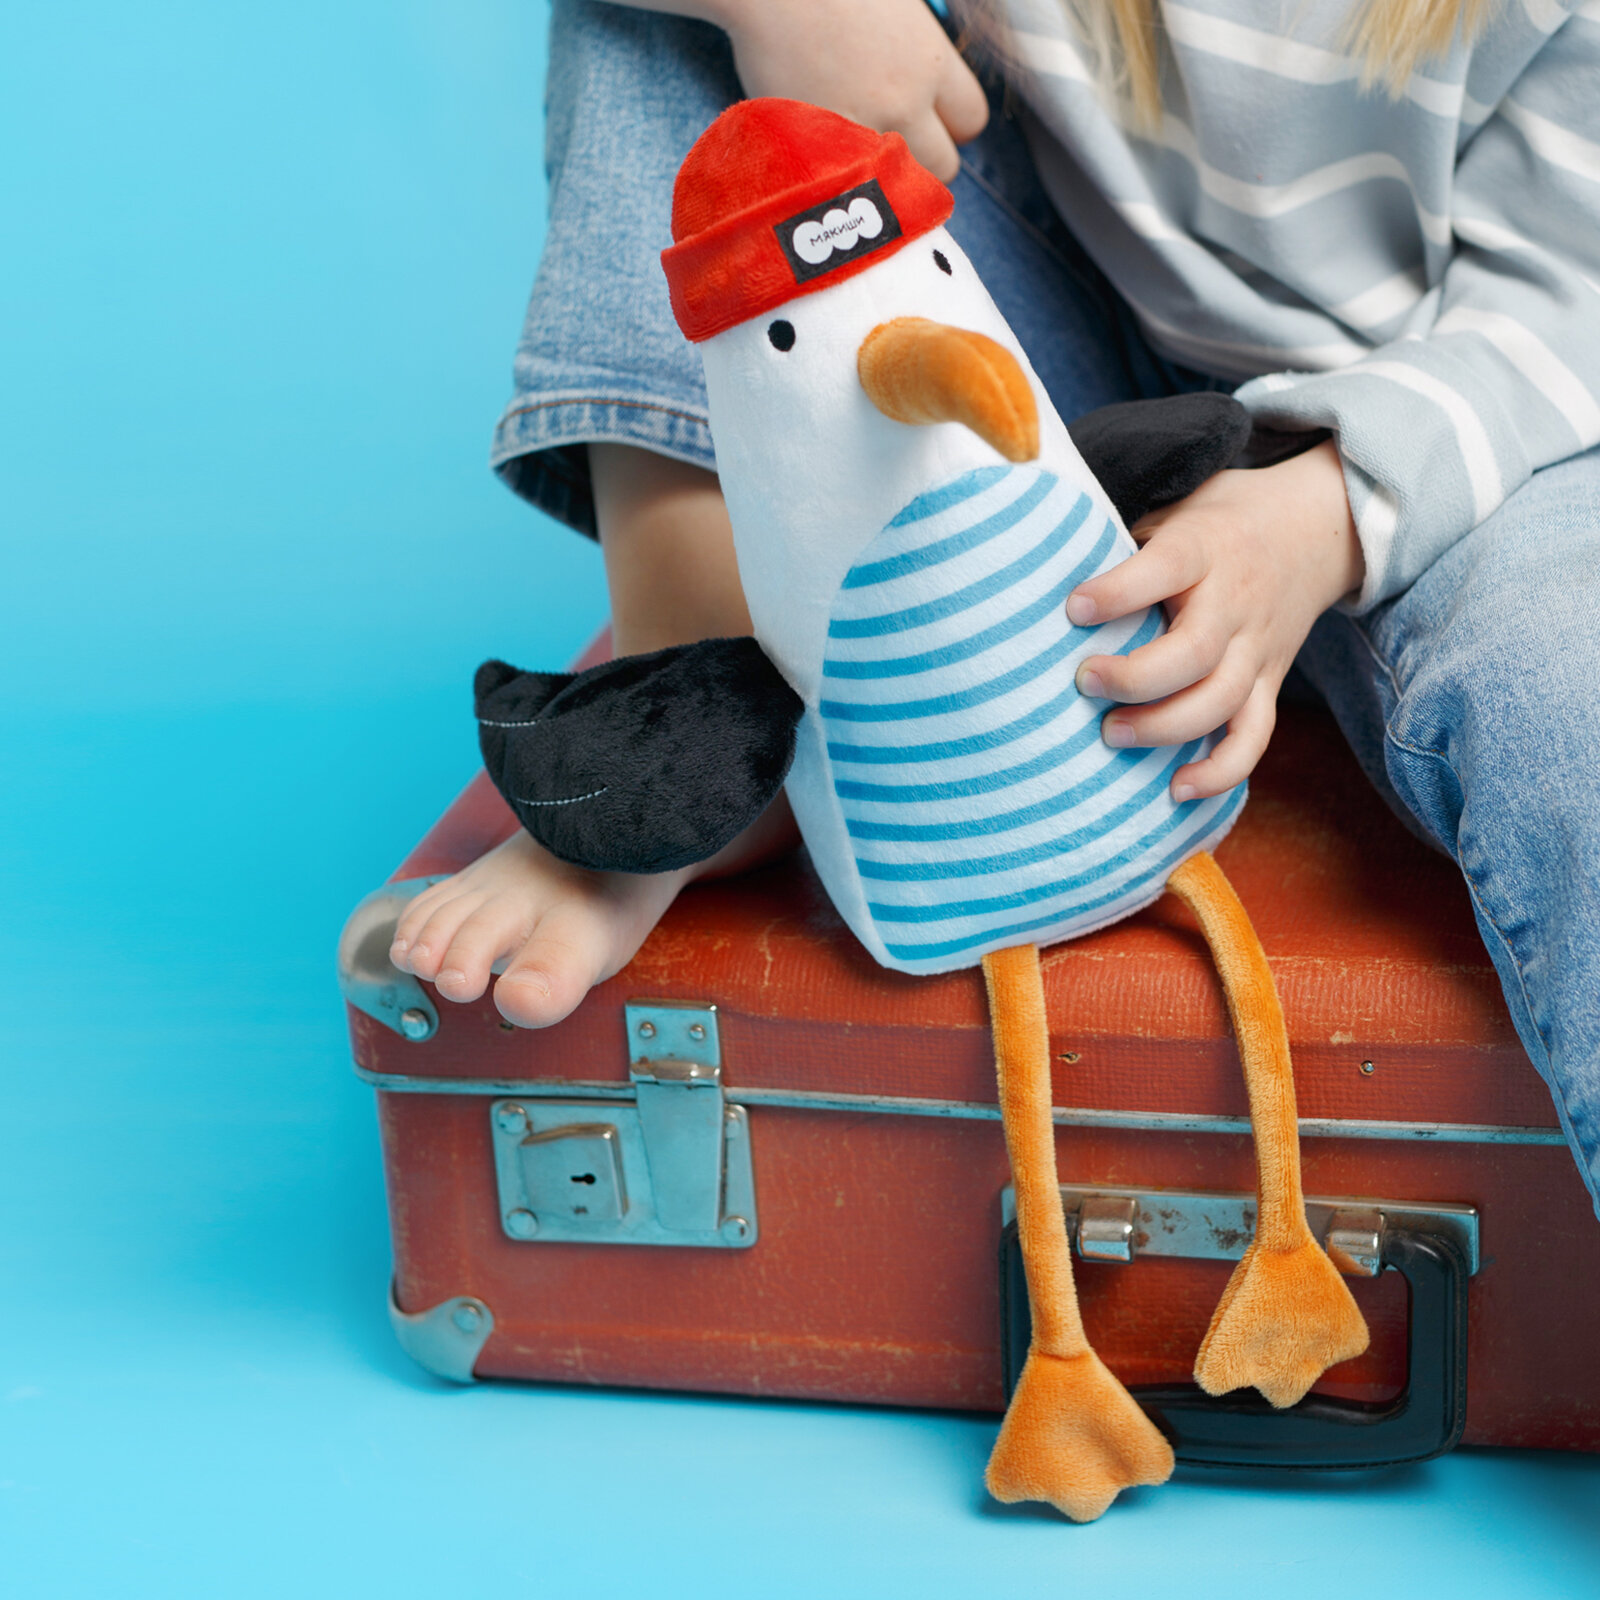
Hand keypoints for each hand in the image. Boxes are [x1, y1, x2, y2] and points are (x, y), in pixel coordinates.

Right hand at [622, 0, 987, 179]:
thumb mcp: (899, 8)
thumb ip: (920, 52)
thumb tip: (927, 85)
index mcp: (931, 61)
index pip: (971, 119)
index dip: (952, 126)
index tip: (932, 123)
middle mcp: (906, 101)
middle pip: (944, 165)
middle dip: (924, 160)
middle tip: (894, 146)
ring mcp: (864, 130)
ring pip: (898, 187)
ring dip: (884, 179)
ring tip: (858, 157)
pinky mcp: (823, 152)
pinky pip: (850, 189)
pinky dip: (843, 182)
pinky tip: (826, 160)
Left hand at [1065, 440, 1364, 799]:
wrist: (1320, 527)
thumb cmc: (1222, 521)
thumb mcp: (1178, 508)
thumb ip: (1128, 540)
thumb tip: (1048, 569)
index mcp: (1206, 548)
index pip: (1167, 568)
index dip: (1118, 592)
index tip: (1073, 609)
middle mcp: (1236, 602)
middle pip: (1194, 653)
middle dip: (1135, 678)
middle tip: (1085, 682)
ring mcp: (1256, 648)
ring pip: (1220, 701)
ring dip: (1164, 728)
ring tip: (1110, 734)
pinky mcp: (1268, 683)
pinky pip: (1254, 737)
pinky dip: (1221, 771)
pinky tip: (1178, 788)